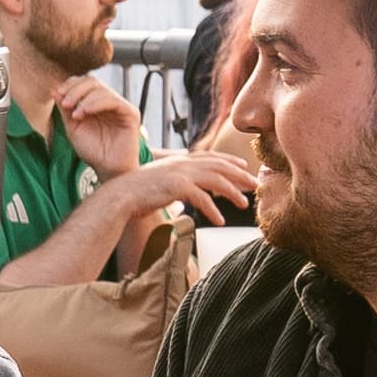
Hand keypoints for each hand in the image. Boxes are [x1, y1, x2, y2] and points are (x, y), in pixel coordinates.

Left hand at [49, 74, 144, 178]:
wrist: (107, 169)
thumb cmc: (92, 151)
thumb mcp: (73, 128)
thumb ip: (65, 110)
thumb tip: (54, 89)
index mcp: (95, 102)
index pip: (84, 83)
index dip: (70, 85)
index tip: (58, 94)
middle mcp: (109, 101)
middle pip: (92, 81)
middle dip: (75, 90)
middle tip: (65, 104)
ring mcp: (120, 107)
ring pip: (101, 90)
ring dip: (84, 99)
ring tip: (75, 115)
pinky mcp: (130, 113)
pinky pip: (114, 101)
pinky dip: (96, 103)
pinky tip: (84, 113)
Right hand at [108, 151, 257, 226]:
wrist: (120, 195)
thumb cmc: (138, 192)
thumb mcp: (162, 181)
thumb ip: (178, 183)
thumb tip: (189, 196)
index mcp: (181, 159)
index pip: (212, 156)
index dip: (230, 160)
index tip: (245, 166)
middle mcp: (183, 162)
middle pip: (220, 166)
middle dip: (241, 175)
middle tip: (256, 184)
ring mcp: (181, 173)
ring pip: (217, 180)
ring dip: (233, 193)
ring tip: (244, 204)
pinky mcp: (177, 186)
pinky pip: (203, 198)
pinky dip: (213, 210)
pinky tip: (220, 220)